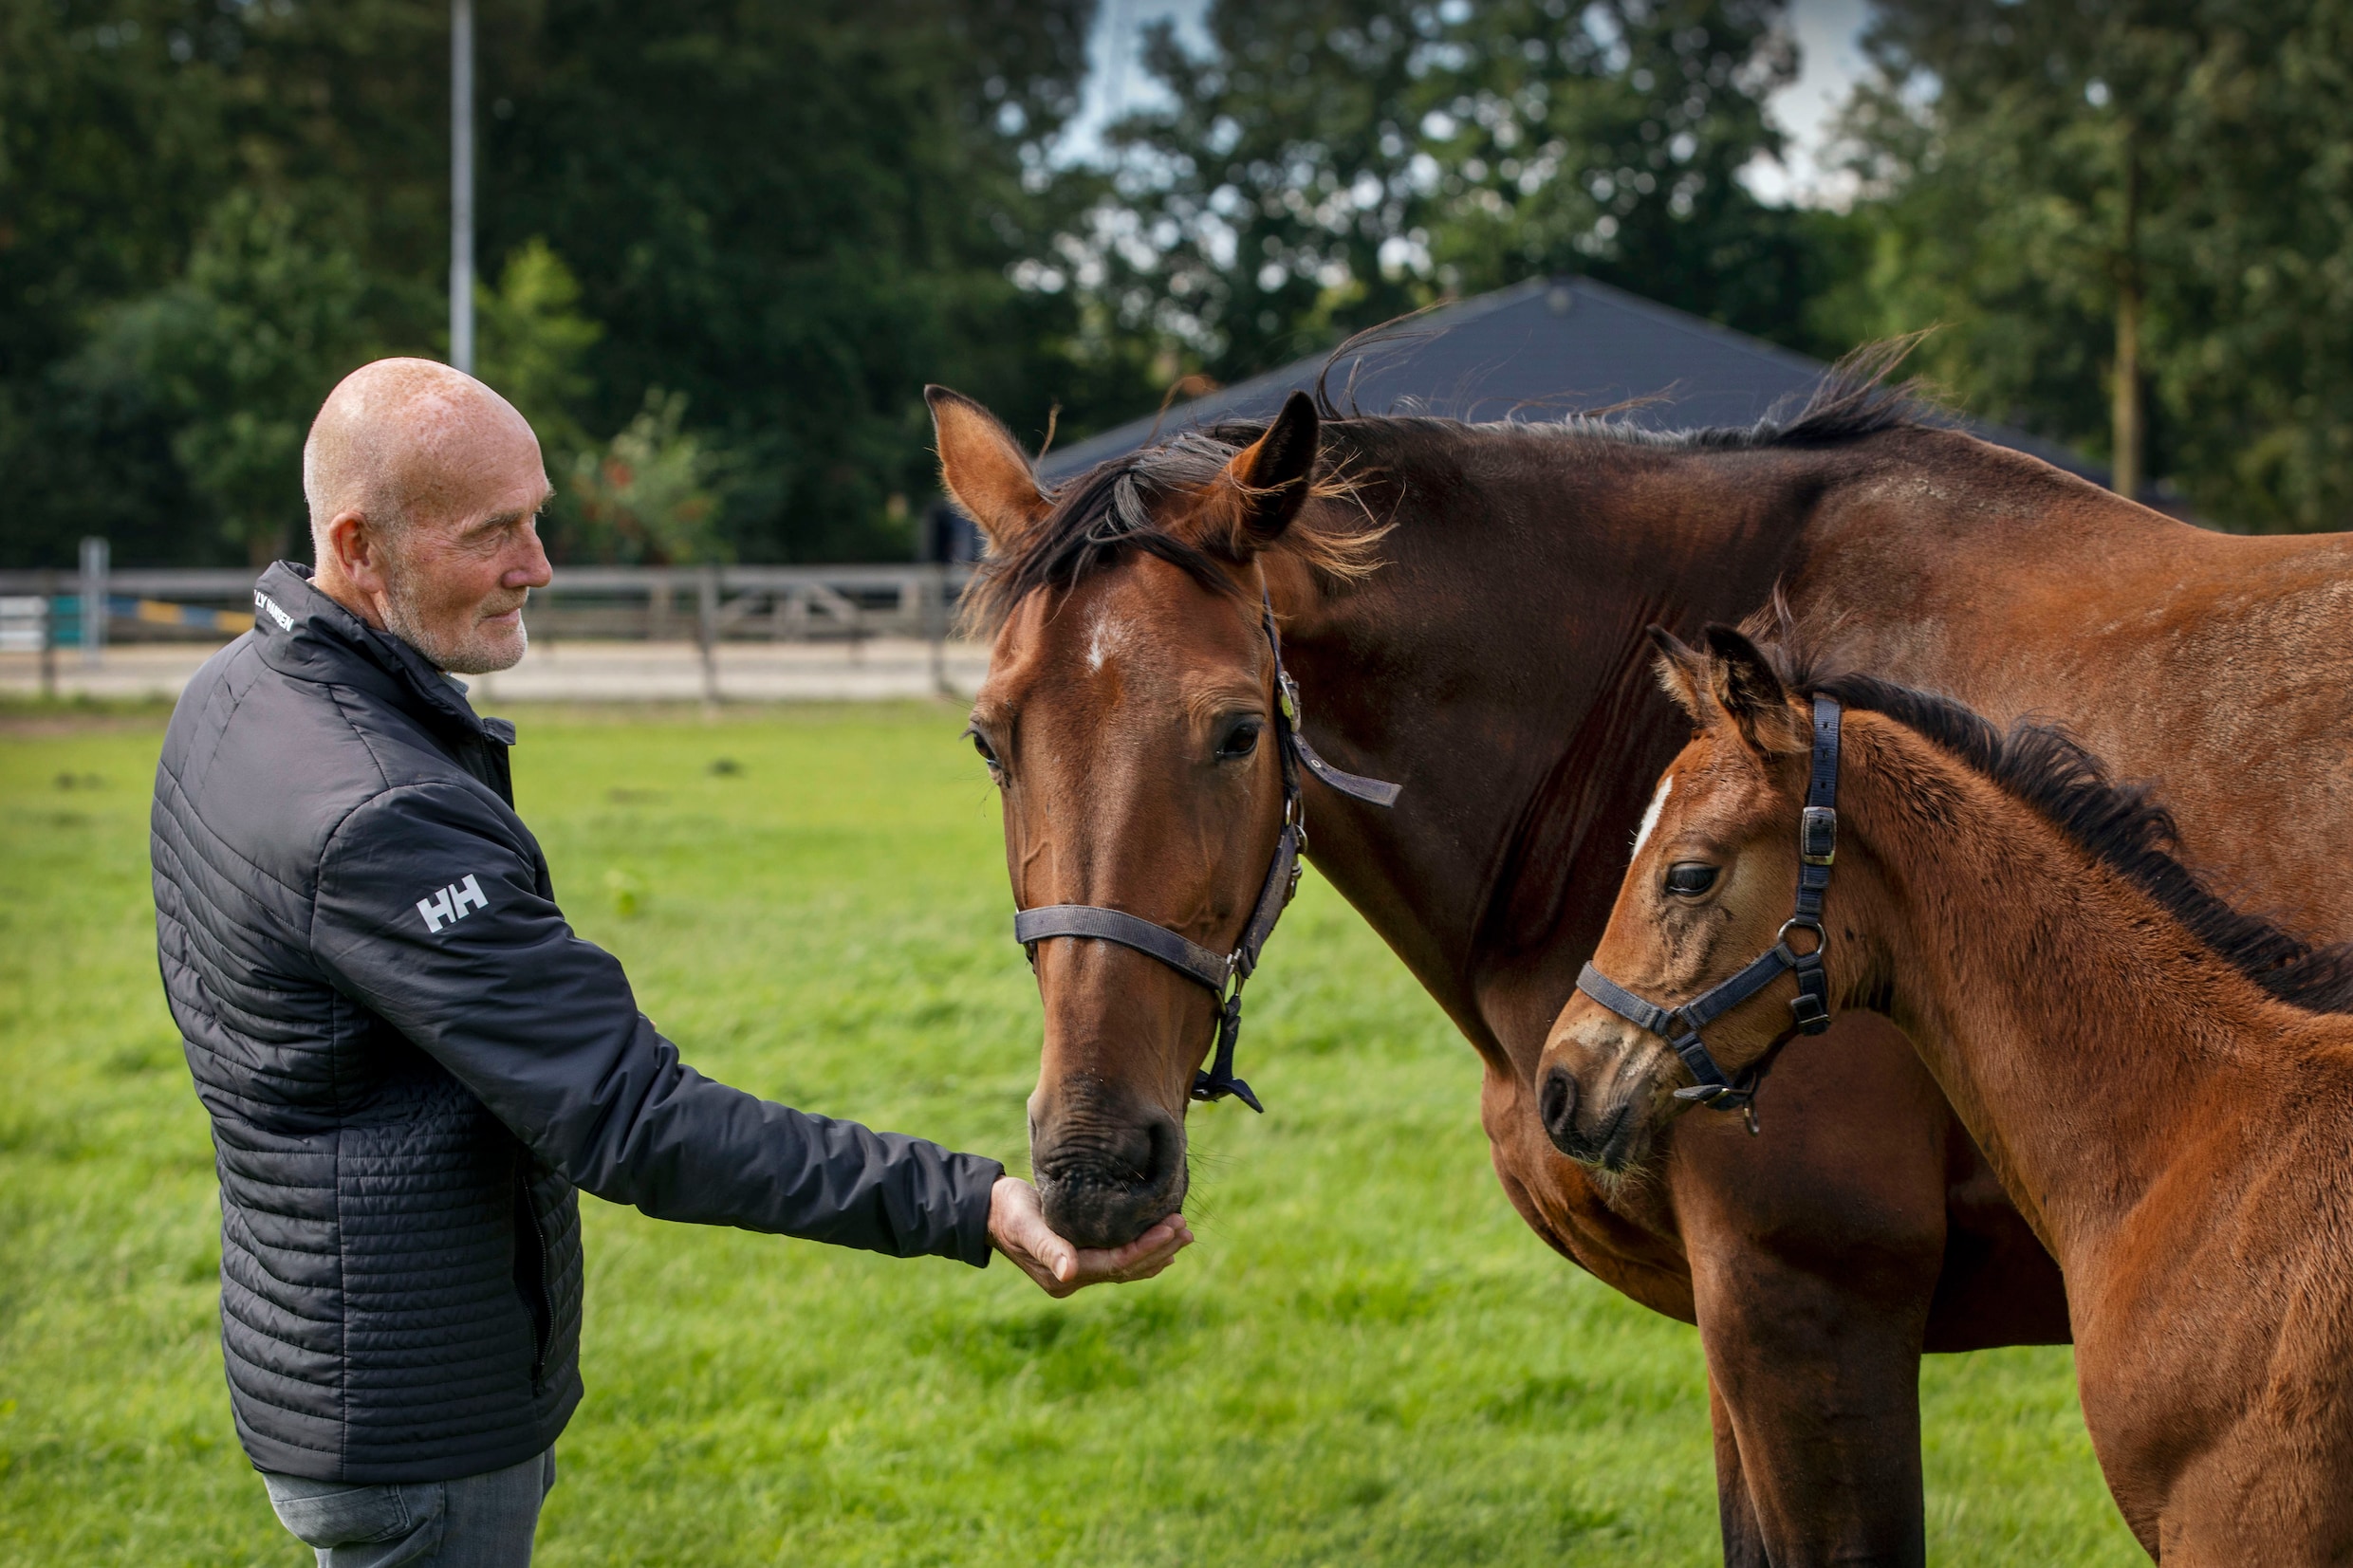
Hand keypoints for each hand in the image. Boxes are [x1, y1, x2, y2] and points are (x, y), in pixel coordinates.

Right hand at [986, 1176, 1191, 1298]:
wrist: (988, 1210)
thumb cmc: (1007, 1212)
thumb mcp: (1026, 1226)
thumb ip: (1048, 1248)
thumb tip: (1068, 1274)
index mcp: (1064, 1275)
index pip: (1116, 1263)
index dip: (1147, 1247)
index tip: (1173, 1226)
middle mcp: (1074, 1278)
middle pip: (1127, 1268)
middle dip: (1159, 1248)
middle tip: (1186, 1229)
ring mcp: (1078, 1271)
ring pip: (1126, 1266)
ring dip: (1157, 1251)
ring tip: (1183, 1235)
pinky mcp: (1080, 1257)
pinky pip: (1118, 1260)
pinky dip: (1142, 1253)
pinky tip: (1161, 1247)